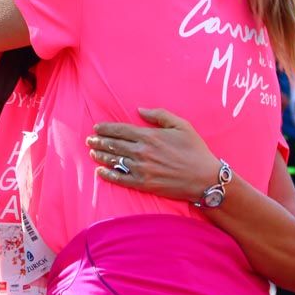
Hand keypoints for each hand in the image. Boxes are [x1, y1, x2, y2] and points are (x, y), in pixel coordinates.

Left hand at [87, 108, 220, 202]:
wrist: (205, 178)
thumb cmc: (195, 150)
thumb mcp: (181, 125)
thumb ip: (159, 115)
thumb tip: (140, 110)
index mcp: (150, 136)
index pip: (121, 130)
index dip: (106, 128)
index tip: (97, 127)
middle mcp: (142, 152)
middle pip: (114, 145)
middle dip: (100, 141)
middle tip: (90, 139)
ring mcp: (142, 169)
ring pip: (115, 160)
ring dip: (101, 155)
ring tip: (92, 151)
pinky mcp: (144, 184)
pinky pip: (121, 179)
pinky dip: (108, 175)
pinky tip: (100, 171)